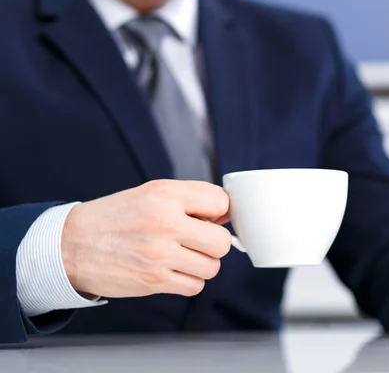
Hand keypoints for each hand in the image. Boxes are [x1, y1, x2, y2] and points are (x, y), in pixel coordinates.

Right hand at [61, 180, 231, 298]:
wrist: (72, 245)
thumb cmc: (115, 218)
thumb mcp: (151, 193)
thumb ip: (189, 199)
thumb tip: (226, 215)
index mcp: (166, 195)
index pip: (221, 202)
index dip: (219, 212)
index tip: (210, 218)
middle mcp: (165, 222)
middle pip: (222, 241)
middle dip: (214, 243)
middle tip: (198, 241)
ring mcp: (160, 254)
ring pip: (212, 267)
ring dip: (202, 264)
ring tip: (183, 256)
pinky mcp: (154, 280)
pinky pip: (195, 286)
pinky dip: (189, 281)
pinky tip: (173, 271)